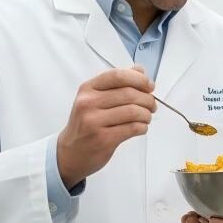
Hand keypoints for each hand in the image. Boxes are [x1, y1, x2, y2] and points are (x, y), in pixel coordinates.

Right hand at [56, 65, 155, 187]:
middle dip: (147, 99)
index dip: (139, 79)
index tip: (150, 86)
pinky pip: (132, 128)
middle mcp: (88, 103)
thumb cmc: (87, 124)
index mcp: (88, 89)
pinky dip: (143, 127)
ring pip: (133, 111)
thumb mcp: (95, 99)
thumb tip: (140, 69)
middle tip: (152, 105)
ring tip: (147, 117)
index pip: (117, 76)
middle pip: (129, 94)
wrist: (71, 153)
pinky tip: (141, 127)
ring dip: (147, 114)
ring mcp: (94, 121)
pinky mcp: (103, 139)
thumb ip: (117, 83)